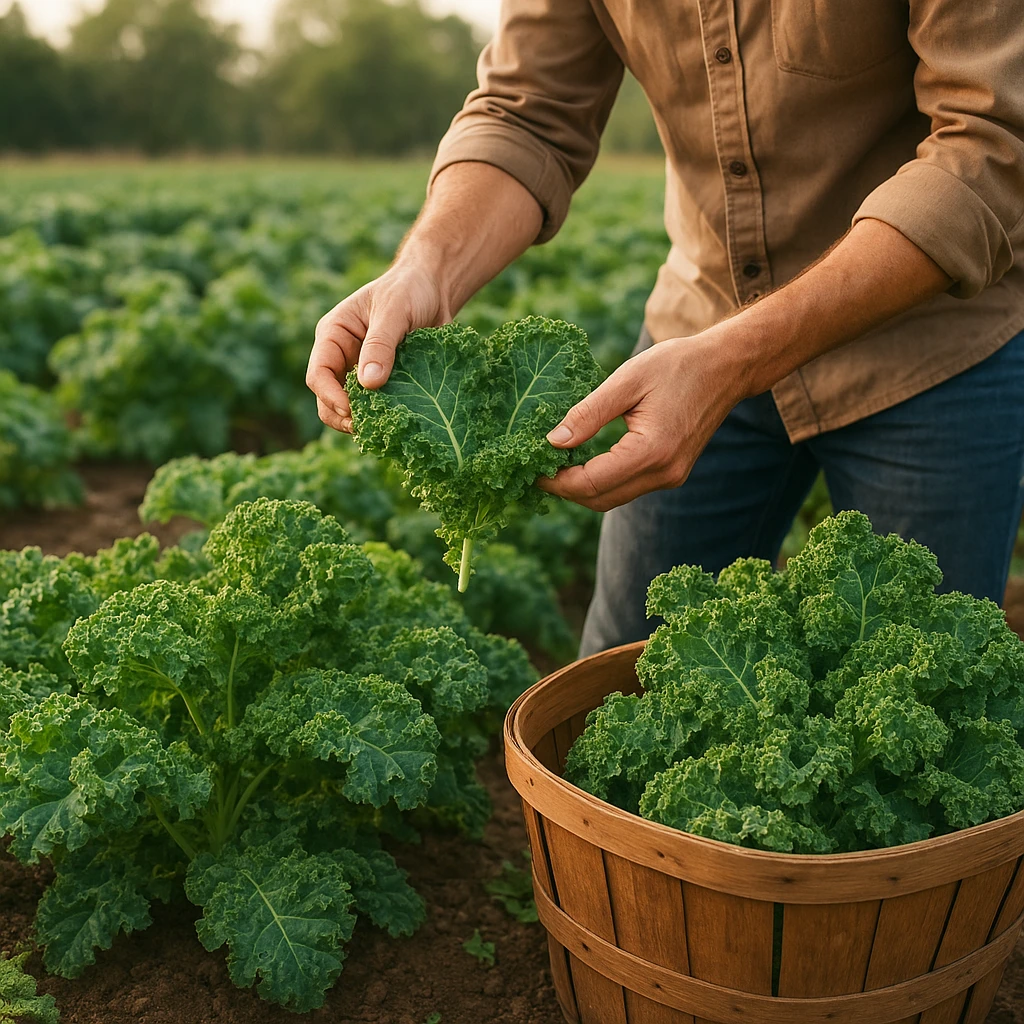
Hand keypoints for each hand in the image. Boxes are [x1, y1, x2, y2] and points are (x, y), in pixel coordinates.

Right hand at [306, 264, 449, 431]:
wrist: (435, 288)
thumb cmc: (410, 290)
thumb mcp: (394, 311)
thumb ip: (381, 345)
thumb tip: (368, 384)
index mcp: (334, 335)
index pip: (318, 374)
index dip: (330, 396)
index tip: (352, 411)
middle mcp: (342, 357)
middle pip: (327, 399)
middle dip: (343, 416)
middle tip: (369, 428)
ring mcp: (362, 372)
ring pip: (350, 408)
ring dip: (364, 420)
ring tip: (385, 427)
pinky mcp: (384, 382)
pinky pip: (377, 407)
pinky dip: (383, 418)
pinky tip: (398, 423)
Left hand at [537, 333, 748, 511]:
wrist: (727, 367)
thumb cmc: (678, 365)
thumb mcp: (627, 380)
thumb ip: (588, 413)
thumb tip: (553, 441)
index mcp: (652, 451)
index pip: (591, 482)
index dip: (556, 481)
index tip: (530, 469)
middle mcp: (664, 473)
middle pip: (600, 500)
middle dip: (565, 490)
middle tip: (535, 469)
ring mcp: (671, 477)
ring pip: (612, 498)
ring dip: (581, 488)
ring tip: (553, 465)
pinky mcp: (672, 473)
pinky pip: (627, 488)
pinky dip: (601, 481)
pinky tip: (581, 461)